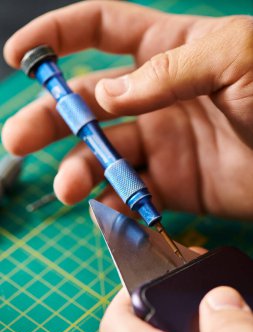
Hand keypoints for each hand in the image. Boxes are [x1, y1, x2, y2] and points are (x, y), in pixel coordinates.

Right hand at [2, 1, 252, 217]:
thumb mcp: (235, 58)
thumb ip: (168, 71)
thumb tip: (107, 93)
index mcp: (166, 51)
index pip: (99, 30)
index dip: (55, 37)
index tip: (19, 56)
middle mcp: (156, 97)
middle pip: (88, 103)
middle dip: (50, 118)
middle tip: (19, 139)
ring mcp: (164, 144)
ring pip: (105, 155)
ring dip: (79, 169)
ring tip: (67, 187)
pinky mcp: (175, 185)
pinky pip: (133, 194)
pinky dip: (115, 203)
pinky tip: (106, 209)